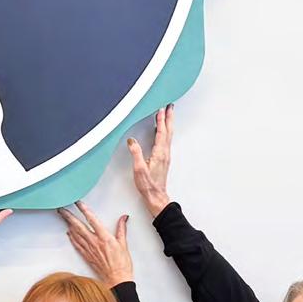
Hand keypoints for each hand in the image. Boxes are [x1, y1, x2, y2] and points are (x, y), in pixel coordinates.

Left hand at [59, 202, 132, 285]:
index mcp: (104, 237)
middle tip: (62, 209)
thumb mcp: (124, 244)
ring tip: (63, 217)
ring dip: (68, 224)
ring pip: (76, 234)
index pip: (92, 219)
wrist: (117, 279)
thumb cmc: (121, 264)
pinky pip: (77, 245)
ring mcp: (89, 250)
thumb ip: (121, 229)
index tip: (78, 203)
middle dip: (69, 216)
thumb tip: (123, 218)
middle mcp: (95, 242)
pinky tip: (68, 233)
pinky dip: (72, 238)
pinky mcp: (86, 256)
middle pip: (79, 226)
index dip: (84, 210)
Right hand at [126, 104, 173, 218]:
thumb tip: (132, 140)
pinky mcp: (163, 158)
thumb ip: (135, 153)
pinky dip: (165, 131)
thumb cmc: (148, 185)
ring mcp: (165, 155)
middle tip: (170, 106)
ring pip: (168, 135)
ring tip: (168, 114)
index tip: (161, 108)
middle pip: (168, 130)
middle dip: (169, 117)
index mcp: (160, 153)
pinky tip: (163, 131)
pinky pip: (166, 140)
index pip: (161, 132)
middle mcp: (165, 152)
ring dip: (168, 123)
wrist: (156, 196)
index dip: (161, 120)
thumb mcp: (138, 169)